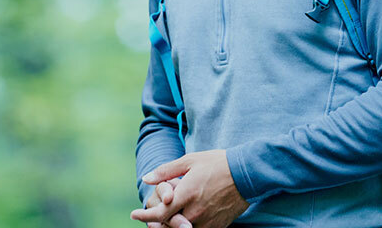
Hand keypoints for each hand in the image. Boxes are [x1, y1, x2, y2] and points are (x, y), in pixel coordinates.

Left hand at [130, 150, 248, 227]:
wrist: (247, 174)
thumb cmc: (217, 164)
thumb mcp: (190, 161)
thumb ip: (166, 171)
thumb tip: (146, 178)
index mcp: (187, 194)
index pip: (159, 213)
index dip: (145, 216)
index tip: (134, 214)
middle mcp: (195, 211)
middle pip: (168, 226)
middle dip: (156, 224)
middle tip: (149, 220)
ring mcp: (207, 221)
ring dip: (171, 227)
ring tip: (165, 221)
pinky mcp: (217, 226)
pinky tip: (184, 221)